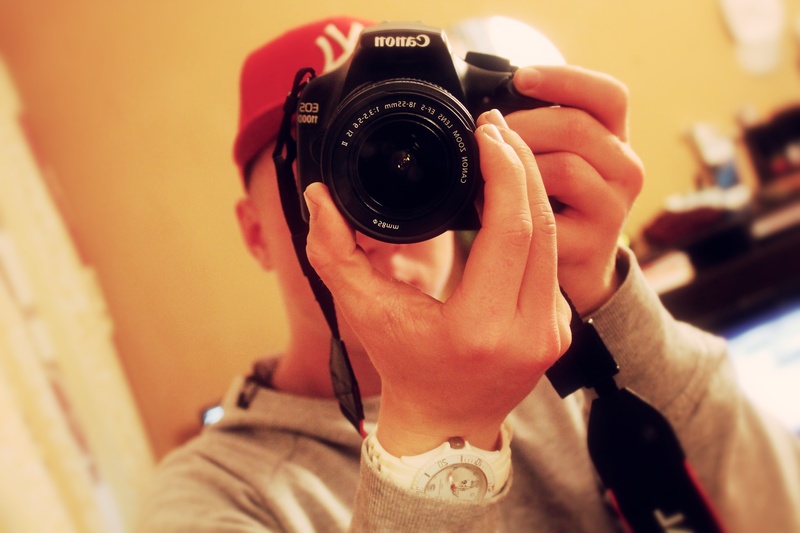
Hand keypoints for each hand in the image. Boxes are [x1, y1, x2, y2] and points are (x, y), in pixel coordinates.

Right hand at [304, 110, 570, 455]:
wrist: (446, 422)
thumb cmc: (405, 368)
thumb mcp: (363, 310)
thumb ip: (334, 252)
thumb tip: (319, 197)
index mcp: (480, 328)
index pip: (511, 231)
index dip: (505, 172)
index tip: (488, 134)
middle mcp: (528, 331)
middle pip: (541, 226)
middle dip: (522, 166)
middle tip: (496, 128)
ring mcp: (551, 331)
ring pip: (556, 240)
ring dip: (533, 189)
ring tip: (506, 151)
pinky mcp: (559, 326)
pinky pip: (554, 261)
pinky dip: (535, 221)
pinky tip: (515, 196)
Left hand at [507, 66, 643, 315]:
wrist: (575, 272)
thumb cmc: (558, 207)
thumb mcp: (554, 161)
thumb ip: (538, 133)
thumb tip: (488, 115)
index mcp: (615, 140)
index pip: (609, 96)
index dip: (565, 80)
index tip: (520, 77)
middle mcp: (625, 169)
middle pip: (578, 127)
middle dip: (523, 124)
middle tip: (488, 133)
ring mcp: (614, 209)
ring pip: (565, 168)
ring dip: (518, 167)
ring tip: (489, 174)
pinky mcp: (595, 244)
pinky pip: (549, 215)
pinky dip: (514, 208)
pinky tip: (492, 209)